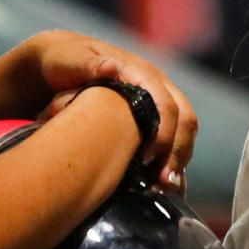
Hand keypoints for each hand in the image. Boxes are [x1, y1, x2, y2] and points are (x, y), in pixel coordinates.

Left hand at [24, 31, 197, 190]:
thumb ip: (88, 64)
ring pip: (185, 129)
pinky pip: (176, 136)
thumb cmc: (63, 62)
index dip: (163, 132)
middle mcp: (156, 84)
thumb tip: (111, 66)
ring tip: (166, 187)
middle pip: (184, 118)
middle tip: (164, 183)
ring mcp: (158, 99)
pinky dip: (172, 160)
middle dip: (177, 151)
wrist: (63, 65)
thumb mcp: (69, 61)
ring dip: (179, 158)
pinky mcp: (155, 114)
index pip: (165, 102)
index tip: (145, 160)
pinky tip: (164, 184)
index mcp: (140, 71)